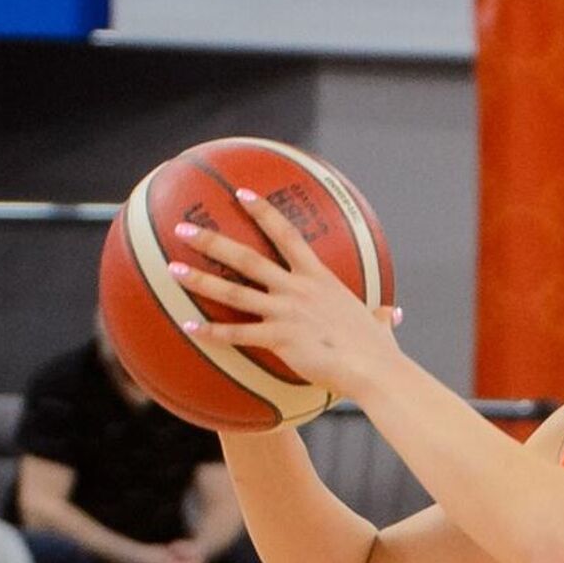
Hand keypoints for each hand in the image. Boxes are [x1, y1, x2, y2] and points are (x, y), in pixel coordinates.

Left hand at [168, 188, 402, 406]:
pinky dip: (211, 331)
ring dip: (200, 280)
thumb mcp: (377, 325)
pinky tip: (188, 327)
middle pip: (247, 258)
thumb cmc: (377, 350)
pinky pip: (237, 334)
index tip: (241, 194)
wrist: (373, 368)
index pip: (287, 235)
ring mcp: (286, 312)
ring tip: (172, 269)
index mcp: (319, 278)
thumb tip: (391, 315)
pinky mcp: (279, 339)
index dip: (263, 212)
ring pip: (234, 292)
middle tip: (182, 229)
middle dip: (212, 241)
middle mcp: (298, 289)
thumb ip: (379, 316)